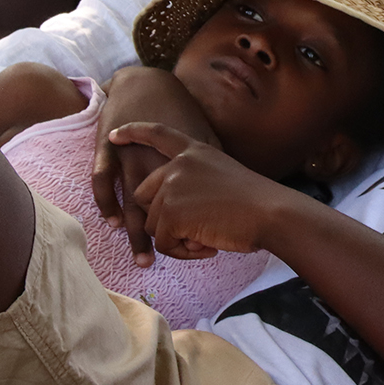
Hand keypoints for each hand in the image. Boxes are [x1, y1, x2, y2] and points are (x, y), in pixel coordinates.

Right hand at [91, 66, 218, 265]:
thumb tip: (231, 186)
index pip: (192, 200)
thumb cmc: (178, 112)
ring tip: (146, 259)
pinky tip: (113, 222)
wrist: (144, 82)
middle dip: (171, 237)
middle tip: (180, 257)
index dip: (199, 223)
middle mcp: (156, 160)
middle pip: (165, 209)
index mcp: (183, 158)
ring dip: (139, 235)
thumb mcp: (203, 135)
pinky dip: (108, 203)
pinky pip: (104, 182)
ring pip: (134, 204)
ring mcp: (130, 156)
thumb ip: (214, 160)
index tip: (208, 245)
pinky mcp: (106, 150)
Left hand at [114, 122, 293, 260]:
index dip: (134, 133)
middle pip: (144, 197)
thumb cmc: (254, 201)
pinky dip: (183, 252)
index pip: (158, 134)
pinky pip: (164, 243)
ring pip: (154, 225)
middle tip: (197, 230)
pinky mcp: (170, 212)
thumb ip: (194, 181)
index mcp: (194, 152)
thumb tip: (171, 209)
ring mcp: (172, 187)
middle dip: (164, 219)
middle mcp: (178, 165)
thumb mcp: (220, 176)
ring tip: (208, 237)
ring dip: (178, 239)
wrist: (269, 212)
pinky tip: (208, 246)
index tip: (114, 135)